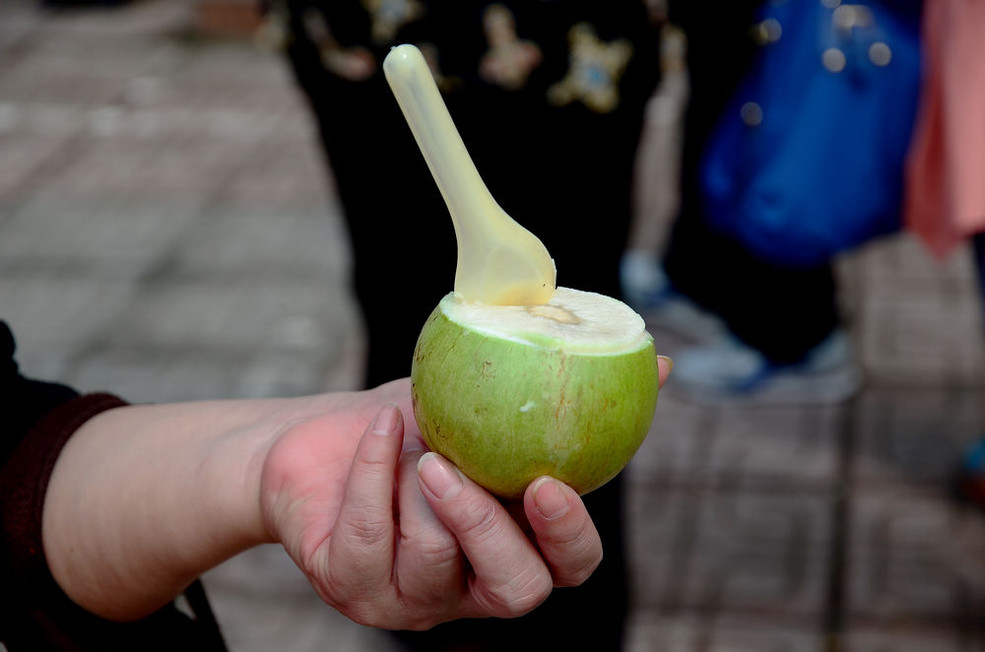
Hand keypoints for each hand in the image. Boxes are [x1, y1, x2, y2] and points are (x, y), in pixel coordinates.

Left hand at [260, 356, 671, 629]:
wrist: (317, 439)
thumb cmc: (411, 426)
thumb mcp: (485, 406)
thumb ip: (557, 399)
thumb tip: (660, 364)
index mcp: (515, 546)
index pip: (567, 568)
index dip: (569, 536)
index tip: (548, 481)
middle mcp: (470, 586)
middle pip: (515, 591)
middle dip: (489, 527)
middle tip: (459, 468)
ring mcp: (410, 598)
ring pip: (433, 561)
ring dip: (419, 486)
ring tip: (410, 434)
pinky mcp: (352, 588)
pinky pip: (367, 537)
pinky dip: (371, 470)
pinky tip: (375, 428)